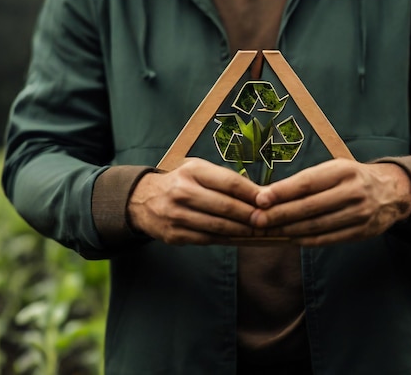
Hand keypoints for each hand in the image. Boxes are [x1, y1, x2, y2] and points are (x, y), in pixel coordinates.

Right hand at [128, 158, 260, 245]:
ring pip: (218, 226)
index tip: (269, 201)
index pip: (229, 182)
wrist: (141, 200)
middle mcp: (183, 192)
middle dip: (250, 215)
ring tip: (258, 231)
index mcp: (192, 171)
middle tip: (268, 220)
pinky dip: (227, 239)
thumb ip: (225, 181)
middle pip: (225, 206)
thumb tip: (260, 195)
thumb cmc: (181, 182)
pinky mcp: (175, 235)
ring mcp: (177, 215)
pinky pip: (207, 239)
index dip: (252, 193)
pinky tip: (240, 238)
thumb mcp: (198, 171)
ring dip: (242, 230)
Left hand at [250, 159, 410, 245]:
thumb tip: (269, 194)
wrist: (391, 192)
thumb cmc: (352, 178)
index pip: (307, 183)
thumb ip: (306, 181)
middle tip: (256, 220)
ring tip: (268, 231)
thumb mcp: (334, 169)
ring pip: (317, 225)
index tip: (260, 199)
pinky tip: (288, 238)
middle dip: (279, 214)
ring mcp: (359, 214)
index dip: (282, 192)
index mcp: (344, 171)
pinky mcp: (361, 232)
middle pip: (309, 207)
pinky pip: (327, 238)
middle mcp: (353, 192)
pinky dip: (305, 240)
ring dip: (288, 230)